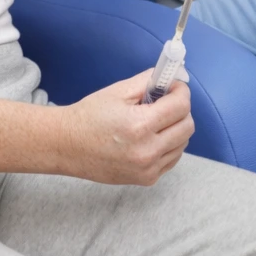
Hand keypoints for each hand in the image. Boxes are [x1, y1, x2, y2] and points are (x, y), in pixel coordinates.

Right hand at [57, 71, 193, 184]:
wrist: (67, 147)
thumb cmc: (90, 116)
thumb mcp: (118, 91)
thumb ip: (149, 81)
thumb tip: (173, 75)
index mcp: (140, 125)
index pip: (180, 106)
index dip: (180, 91)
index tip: (173, 86)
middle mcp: (148, 151)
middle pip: (187, 126)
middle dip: (180, 109)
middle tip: (164, 102)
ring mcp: (148, 169)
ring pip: (183, 143)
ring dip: (176, 128)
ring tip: (154, 121)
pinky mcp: (146, 179)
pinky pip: (172, 158)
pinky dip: (169, 145)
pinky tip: (151, 137)